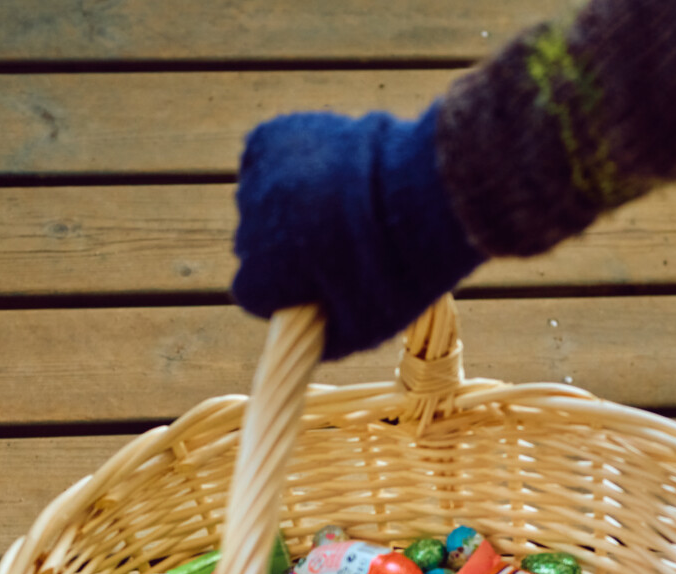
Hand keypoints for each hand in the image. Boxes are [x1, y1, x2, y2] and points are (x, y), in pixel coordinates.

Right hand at [232, 105, 484, 360]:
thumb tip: (311, 337)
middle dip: (283, 251)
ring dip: (284, 208)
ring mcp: (260, 174)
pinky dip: (287, 167)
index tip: (315, 289)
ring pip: (259, 201)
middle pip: (253, 246)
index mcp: (263, 272)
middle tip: (332, 247)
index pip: (253, 294)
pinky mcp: (274, 134)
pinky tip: (323, 176)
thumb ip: (325, 336)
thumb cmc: (398, 269)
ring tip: (333, 208)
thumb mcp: (364, 327)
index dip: (285, 295)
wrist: (427, 193)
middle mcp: (248, 222)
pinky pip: (267, 158)